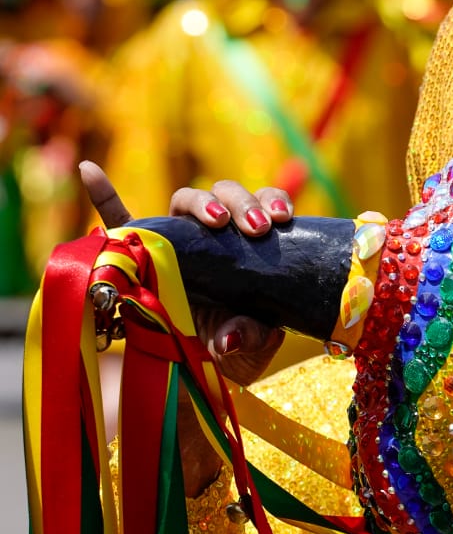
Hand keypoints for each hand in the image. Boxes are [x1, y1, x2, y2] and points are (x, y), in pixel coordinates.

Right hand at [80, 164, 290, 495]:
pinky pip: (117, 219)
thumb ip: (251, 338)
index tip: (282, 219)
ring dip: (202, 201)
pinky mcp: (140, 251)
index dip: (272, 201)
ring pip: (187, 199)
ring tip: (216, 220)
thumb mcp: (252, 346)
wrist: (200, 364)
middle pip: (226, 194)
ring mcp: (176, 238)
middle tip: (257, 228)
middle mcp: (214, 233)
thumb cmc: (236, 345)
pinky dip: (103, 195)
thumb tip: (230, 339)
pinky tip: (89, 170)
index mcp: (249, 244)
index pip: (262, 205)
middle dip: (243, 204)